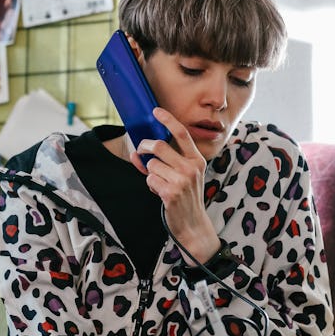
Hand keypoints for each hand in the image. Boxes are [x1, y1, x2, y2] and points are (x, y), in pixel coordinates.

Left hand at [132, 109, 219, 264]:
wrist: (193, 224)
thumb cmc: (186, 197)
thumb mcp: (184, 175)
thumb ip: (166, 161)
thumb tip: (137, 152)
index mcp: (197, 160)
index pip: (182, 134)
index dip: (168, 120)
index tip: (156, 111)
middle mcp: (191, 168)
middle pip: (160, 146)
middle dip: (146, 146)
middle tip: (141, 150)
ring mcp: (182, 180)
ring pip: (152, 164)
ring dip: (150, 173)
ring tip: (159, 182)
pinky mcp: (171, 193)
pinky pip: (150, 180)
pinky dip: (151, 185)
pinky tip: (160, 192)